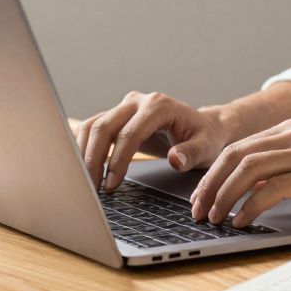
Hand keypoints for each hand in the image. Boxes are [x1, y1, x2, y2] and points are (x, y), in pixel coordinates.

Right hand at [78, 91, 228, 191]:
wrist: (202, 126)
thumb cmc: (205, 137)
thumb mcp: (206, 147)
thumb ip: (192, 154)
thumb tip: (175, 160)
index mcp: (159, 106)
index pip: (130, 133)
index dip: (118, 160)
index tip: (112, 185)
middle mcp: (138, 101)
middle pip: (104, 126)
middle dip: (94, 159)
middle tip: (93, 189)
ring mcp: (125, 107)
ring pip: (92, 126)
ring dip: (84, 154)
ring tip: (87, 183)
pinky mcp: (117, 116)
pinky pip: (92, 129)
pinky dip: (84, 148)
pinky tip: (84, 170)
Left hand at [189, 119, 290, 226]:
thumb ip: (288, 168)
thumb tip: (254, 190)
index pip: (238, 148)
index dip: (213, 173)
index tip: (200, 196)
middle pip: (235, 157)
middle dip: (209, 185)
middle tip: (197, 210)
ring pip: (248, 170)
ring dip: (224, 196)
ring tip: (214, 218)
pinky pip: (274, 189)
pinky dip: (251, 206)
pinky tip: (242, 220)